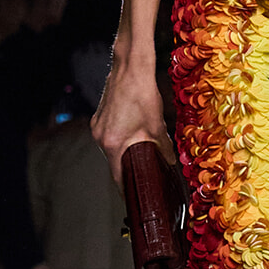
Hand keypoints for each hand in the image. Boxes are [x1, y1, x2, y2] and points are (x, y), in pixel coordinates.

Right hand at [91, 54, 173, 185]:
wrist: (129, 68)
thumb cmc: (143, 94)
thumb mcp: (156, 124)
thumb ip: (162, 146)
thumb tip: (170, 162)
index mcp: (113, 143)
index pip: (118, 176)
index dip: (126, 190)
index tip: (134, 199)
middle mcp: (100, 137)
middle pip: (114, 163)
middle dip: (128, 171)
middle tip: (142, 179)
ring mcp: (97, 127)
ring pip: (111, 149)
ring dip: (124, 154)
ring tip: (139, 159)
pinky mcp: (99, 118)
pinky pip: (109, 136)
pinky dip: (120, 140)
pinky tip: (132, 137)